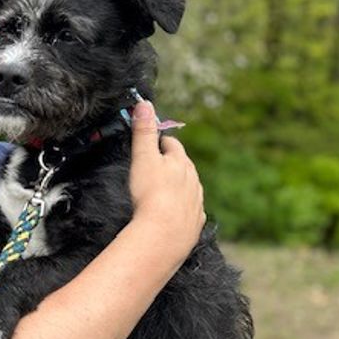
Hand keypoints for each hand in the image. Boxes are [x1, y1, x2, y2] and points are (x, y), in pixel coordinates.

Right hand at [128, 99, 204, 254]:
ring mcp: (196, 202)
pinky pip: (190, 211)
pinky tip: (173, 213)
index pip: (172, 144)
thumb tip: (144, 104)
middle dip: (171, 163)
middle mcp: (193, 180)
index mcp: (181, 162)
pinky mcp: (194, 223)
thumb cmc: (151, 194)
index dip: (161, 142)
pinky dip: (182, 209)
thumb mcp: (142, 158)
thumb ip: (144, 131)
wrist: (163, 234)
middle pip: (183, 166)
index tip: (152, 144)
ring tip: (163, 190)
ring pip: (189, 188)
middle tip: (155, 166)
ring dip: (178, 186)